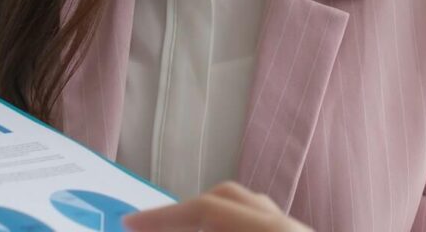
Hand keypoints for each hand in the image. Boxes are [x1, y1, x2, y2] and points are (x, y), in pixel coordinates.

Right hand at [123, 181, 313, 231]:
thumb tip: (166, 229)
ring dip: (207, 218)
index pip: (208, 208)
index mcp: (268, 227)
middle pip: (228, 197)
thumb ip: (200, 225)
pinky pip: (258, 221)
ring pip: (247, 207)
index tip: (129, 222)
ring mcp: (296, 228)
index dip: (164, 216)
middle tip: (149, 228)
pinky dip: (229, 226)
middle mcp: (286, 221)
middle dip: (184, 211)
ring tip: (177, 230)